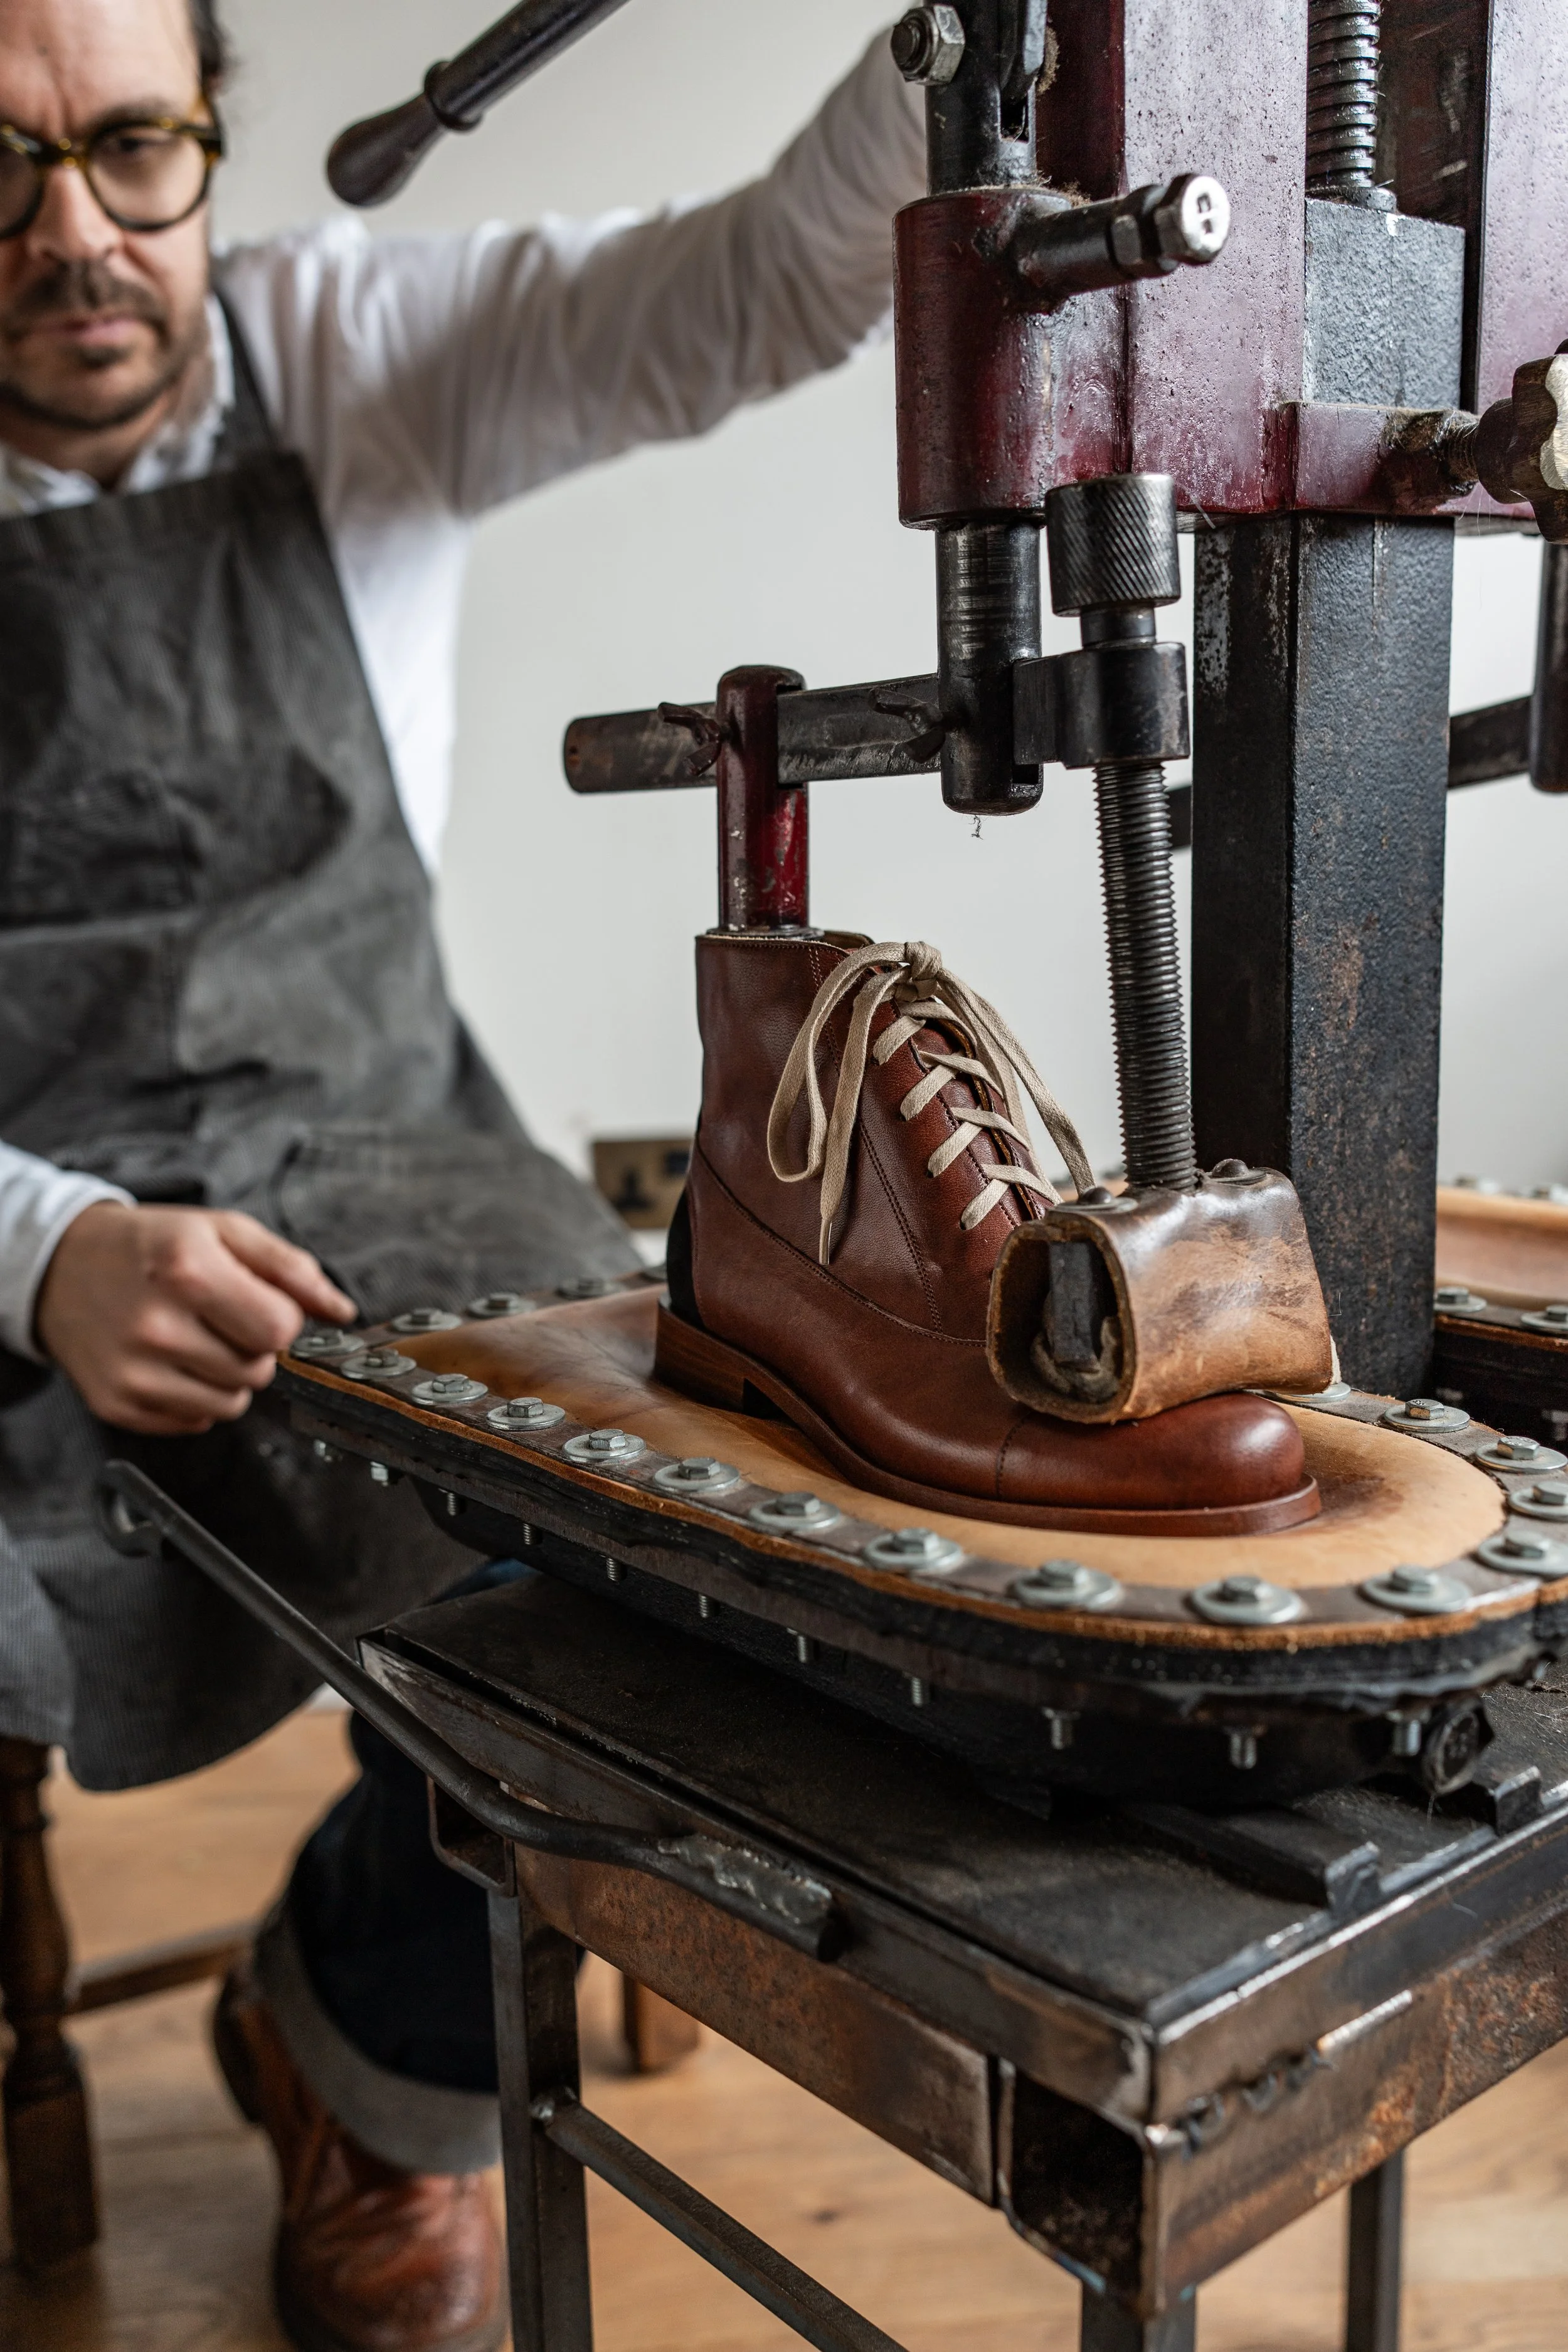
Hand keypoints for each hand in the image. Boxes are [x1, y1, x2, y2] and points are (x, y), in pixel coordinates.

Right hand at [34, 1203, 354, 1435]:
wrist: (60, 1267)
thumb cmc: (151, 1246)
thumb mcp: (222, 1232)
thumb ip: (290, 1269)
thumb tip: (341, 1311)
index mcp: (188, 1271)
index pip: (279, 1329)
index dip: (280, 1318)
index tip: (258, 1303)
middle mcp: (156, 1325)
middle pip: (259, 1370)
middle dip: (253, 1347)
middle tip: (219, 1317)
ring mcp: (133, 1371)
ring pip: (232, 1404)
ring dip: (228, 1376)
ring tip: (194, 1338)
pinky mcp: (117, 1404)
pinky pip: (194, 1422)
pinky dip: (194, 1396)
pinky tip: (169, 1361)